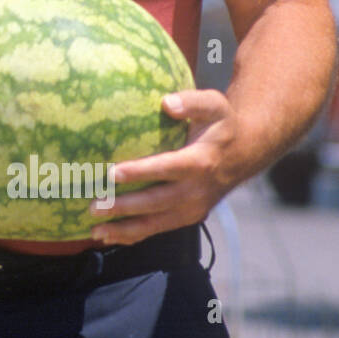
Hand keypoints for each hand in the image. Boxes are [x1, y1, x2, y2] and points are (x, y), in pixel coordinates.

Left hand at [86, 89, 238, 244]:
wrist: (243, 154)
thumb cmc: (220, 125)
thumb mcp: (214, 105)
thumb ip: (192, 102)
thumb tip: (167, 102)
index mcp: (200, 162)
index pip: (168, 168)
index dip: (141, 172)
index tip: (113, 173)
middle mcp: (196, 190)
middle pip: (157, 202)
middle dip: (125, 206)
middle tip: (94, 205)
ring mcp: (192, 208)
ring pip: (155, 223)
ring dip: (124, 228)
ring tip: (95, 230)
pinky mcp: (187, 217)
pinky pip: (158, 229)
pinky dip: (132, 235)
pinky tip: (106, 236)